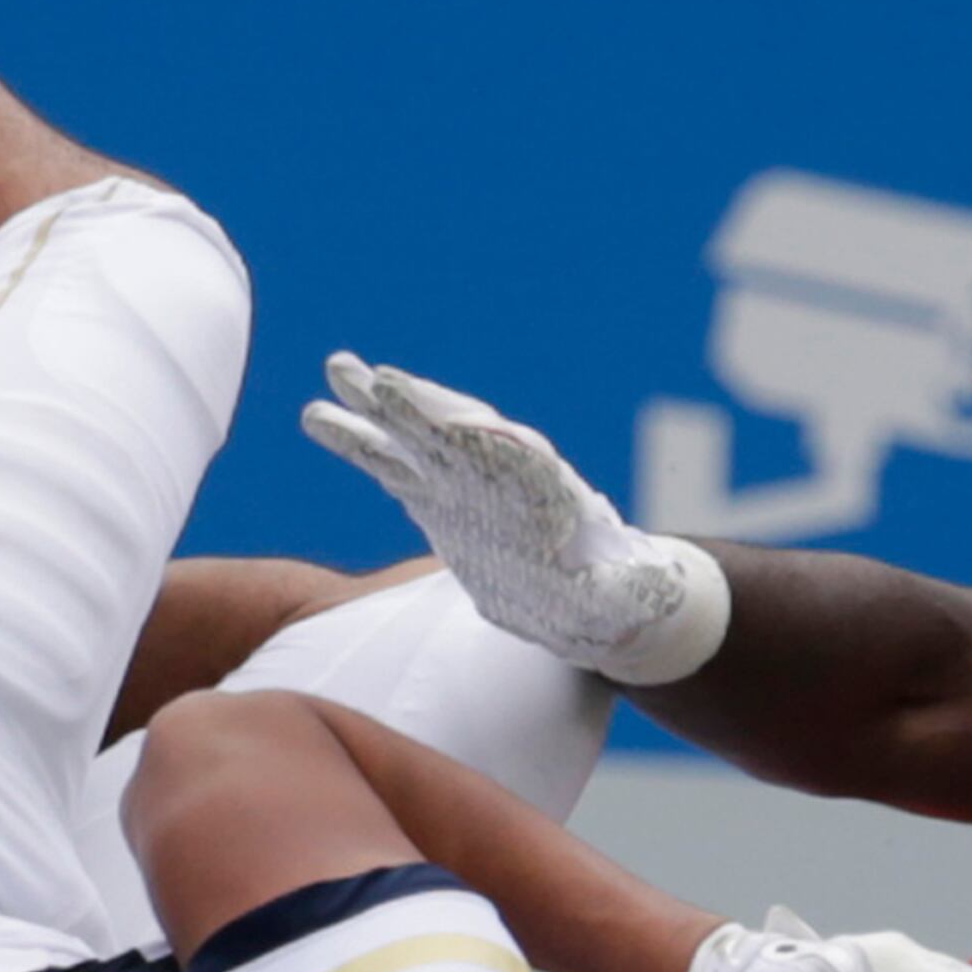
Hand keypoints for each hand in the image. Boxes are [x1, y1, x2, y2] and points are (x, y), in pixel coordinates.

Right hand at [302, 354, 729, 685]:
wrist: (590, 600)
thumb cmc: (614, 593)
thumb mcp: (629, 594)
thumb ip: (631, 588)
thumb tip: (649, 586)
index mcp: (542, 492)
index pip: (492, 449)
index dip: (451, 425)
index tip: (408, 399)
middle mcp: (498, 481)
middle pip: (443, 431)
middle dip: (401, 404)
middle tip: (346, 371)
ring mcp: (465, 492)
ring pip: (412, 447)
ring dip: (370, 420)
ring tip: (322, 395)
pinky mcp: (444, 510)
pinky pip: (400, 472)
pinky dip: (370, 449)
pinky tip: (335, 426)